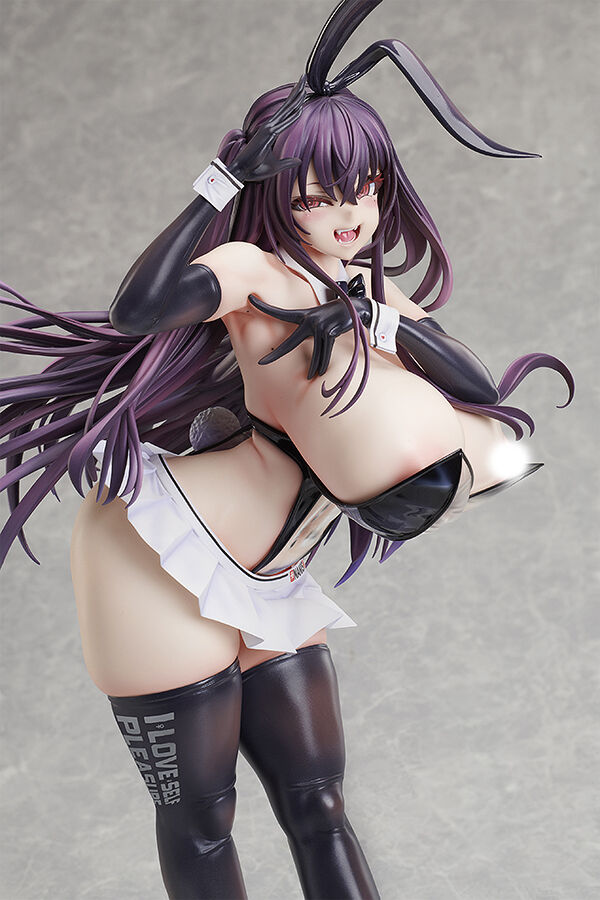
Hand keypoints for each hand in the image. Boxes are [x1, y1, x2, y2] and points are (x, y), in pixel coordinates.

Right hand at [230, 76, 306, 181]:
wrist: (243, 172)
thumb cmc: (256, 170)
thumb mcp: (276, 167)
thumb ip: (288, 162)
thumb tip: (299, 161)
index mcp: (272, 132)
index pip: (286, 115)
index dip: (295, 104)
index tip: (303, 94)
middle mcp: (270, 127)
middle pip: (287, 107)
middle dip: (296, 93)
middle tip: (304, 79)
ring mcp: (268, 128)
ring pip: (286, 110)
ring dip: (295, 97)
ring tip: (303, 83)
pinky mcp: (267, 133)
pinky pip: (283, 122)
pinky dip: (292, 113)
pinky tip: (300, 105)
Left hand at [249, 290, 371, 378]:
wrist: (355, 309)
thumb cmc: (334, 314)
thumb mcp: (318, 318)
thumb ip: (307, 326)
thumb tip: (297, 337)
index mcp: (303, 315)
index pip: (280, 313)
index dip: (265, 308)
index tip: (251, 300)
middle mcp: (309, 321)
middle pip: (290, 342)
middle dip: (276, 354)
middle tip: (262, 363)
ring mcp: (319, 327)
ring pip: (313, 353)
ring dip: (313, 367)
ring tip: (309, 377)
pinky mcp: (329, 333)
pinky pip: (325, 352)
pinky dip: (324, 362)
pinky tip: (321, 373)